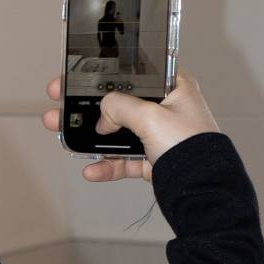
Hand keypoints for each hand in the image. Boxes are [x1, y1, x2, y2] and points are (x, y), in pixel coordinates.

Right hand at [41, 68, 219, 179]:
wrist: (203, 191)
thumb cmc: (191, 146)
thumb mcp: (150, 115)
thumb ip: (120, 106)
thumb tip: (103, 114)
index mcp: (173, 86)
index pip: (130, 73)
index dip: (101, 75)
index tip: (73, 78)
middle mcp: (166, 108)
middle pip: (117, 103)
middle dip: (85, 107)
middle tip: (59, 105)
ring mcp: (158, 135)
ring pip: (116, 133)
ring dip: (89, 136)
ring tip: (62, 134)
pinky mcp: (153, 160)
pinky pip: (123, 160)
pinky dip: (106, 165)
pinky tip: (90, 169)